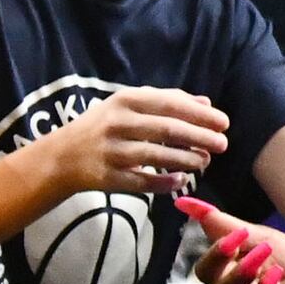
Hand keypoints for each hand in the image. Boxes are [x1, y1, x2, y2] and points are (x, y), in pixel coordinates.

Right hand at [40, 87, 229, 195]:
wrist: (61, 157)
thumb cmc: (102, 127)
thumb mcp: (129, 105)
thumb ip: (167, 101)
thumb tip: (206, 104)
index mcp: (125, 101)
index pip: (169, 105)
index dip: (199, 114)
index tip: (224, 122)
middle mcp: (117, 123)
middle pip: (167, 129)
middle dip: (199, 137)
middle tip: (222, 143)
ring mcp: (112, 151)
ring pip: (157, 156)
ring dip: (187, 159)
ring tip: (205, 161)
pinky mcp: (108, 177)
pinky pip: (143, 182)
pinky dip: (165, 182)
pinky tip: (181, 181)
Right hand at [185, 206, 284, 283]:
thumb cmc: (283, 262)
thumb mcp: (258, 237)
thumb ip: (222, 224)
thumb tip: (182, 201)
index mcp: (225, 277)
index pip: (205, 272)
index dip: (217, 255)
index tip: (241, 233)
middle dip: (238, 275)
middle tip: (264, 250)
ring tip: (278, 273)